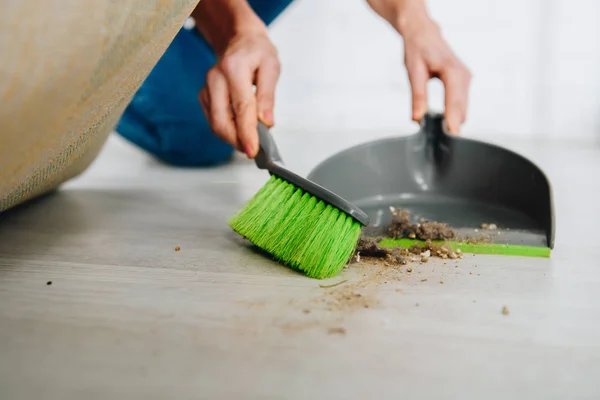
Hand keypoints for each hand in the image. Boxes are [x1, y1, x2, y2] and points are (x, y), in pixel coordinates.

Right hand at [194, 0, 279, 158]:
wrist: (239, 40)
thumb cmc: (257, 52)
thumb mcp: (271, 67)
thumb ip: (268, 96)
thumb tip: (266, 122)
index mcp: (233, 69)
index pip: (241, 108)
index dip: (247, 133)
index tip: (253, 150)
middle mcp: (215, 78)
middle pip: (222, 121)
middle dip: (237, 141)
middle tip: (254, 150)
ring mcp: (206, 88)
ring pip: (215, 124)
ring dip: (232, 138)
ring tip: (250, 140)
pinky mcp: (204, 96)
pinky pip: (213, 120)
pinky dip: (226, 129)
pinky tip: (239, 128)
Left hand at [366, 0, 470, 133]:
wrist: (423, 32)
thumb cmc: (418, 48)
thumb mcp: (413, 71)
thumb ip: (417, 95)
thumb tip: (417, 117)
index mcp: (452, 71)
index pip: (455, 103)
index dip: (453, 122)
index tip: (452, 138)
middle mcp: (463, 76)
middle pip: (462, 109)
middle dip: (453, 126)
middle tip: (443, 147)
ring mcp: (465, 79)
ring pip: (463, 108)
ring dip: (454, 121)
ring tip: (442, 138)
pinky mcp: (462, 83)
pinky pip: (460, 103)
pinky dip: (454, 114)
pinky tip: (444, 124)